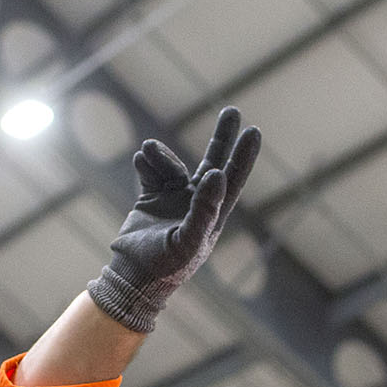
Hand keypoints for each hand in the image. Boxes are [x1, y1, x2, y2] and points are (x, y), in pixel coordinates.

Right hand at [87, 107, 261, 332]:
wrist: (133, 276)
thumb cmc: (167, 266)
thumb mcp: (189, 240)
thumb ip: (204, 208)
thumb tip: (218, 174)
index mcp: (213, 214)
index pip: (233, 179)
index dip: (243, 156)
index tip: (253, 131)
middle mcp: (196, 202)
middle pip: (214, 162)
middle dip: (222, 138)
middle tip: (231, 110)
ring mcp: (174, 198)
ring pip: (173, 164)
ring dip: (162, 155)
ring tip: (148, 150)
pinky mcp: (151, 197)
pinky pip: (151, 171)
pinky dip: (147, 163)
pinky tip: (141, 159)